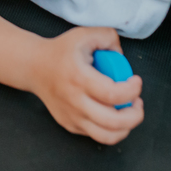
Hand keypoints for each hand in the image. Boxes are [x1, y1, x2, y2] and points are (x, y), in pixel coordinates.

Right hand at [31, 26, 143, 144]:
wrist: (34, 67)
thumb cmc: (60, 52)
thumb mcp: (84, 34)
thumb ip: (108, 36)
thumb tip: (121, 55)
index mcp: (79, 78)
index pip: (113, 94)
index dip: (132, 90)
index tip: (135, 81)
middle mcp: (75, 101)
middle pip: (113, 122)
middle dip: (135, 115)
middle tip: (137, 102)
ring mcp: (72, 116)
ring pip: (106, 136)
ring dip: (125, 128)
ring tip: (128, 113)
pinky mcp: (70, 124)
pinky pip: (96, 135)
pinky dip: (110, 129)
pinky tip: (111, 113)